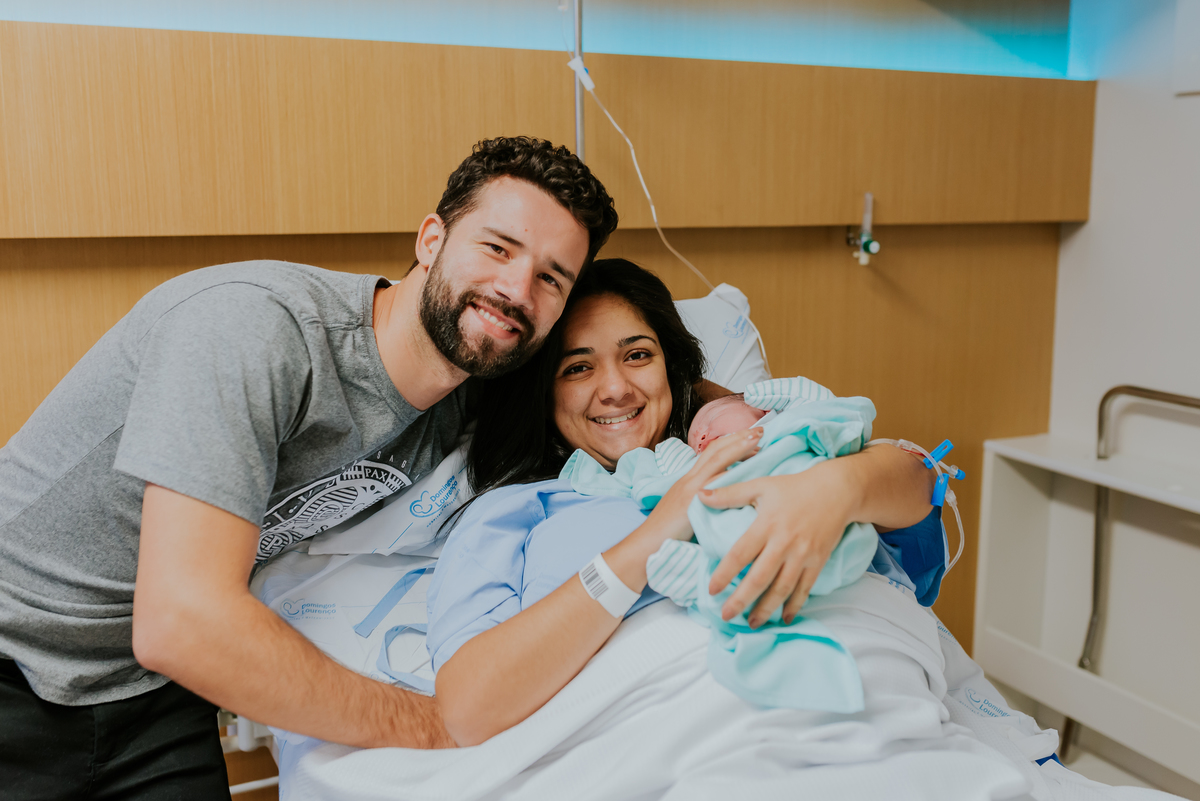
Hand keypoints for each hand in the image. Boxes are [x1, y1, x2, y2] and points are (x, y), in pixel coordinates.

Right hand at [645, 428, 762, 542]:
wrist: (644, 546)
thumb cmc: (665, 535)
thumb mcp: (685, 512)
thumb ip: (702, 502)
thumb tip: (724, 503)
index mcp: (687, 481)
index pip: (710, 453)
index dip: (730, 443)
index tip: (750, 440)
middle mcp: (688, 479)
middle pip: (714, 449)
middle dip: (738, 437)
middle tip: (761, 431)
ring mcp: (689, 487)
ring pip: (716, 458)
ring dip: (739, 446)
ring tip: (758, 438)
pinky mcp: (690, 500)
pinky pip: (714, 481)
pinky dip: (732, 472)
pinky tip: (748, 469)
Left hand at [699, 457, 856, 627]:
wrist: (837, 490)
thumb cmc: (794, 487)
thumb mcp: (760, 485)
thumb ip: (730, 493)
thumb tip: (700, 494)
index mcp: (766, 525)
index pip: (740, 554)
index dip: (724, 574)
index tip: (712, 590)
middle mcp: (784, 543)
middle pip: (760, 578)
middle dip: (742, 600)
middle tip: (726, 615)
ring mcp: (803, 555)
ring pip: (782, 588)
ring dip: (766, 608)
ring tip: (752, 623)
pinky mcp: (818, 561)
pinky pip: (805, 588)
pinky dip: (794, 605)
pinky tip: (784, 618)